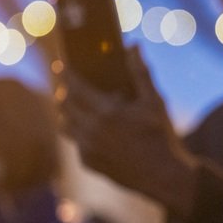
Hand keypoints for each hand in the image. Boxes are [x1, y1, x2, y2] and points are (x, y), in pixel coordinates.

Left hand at [59, 46, 198, 220]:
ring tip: (75, 106)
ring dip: (67, 113)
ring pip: (65, 125)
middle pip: (64, 105)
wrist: (162, 176)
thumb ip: (141, 72)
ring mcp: (87, 149)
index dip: (65, 74)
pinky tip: (91, 128)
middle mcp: (92, 131)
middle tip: (67, 84)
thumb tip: (133, 46)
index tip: (60, 64)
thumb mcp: (154, 102)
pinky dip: (79, 131)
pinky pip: (75, 142)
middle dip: (63, 91)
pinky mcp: (88, 163)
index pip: (74, 87)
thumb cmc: (160, 136)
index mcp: (107, 112)